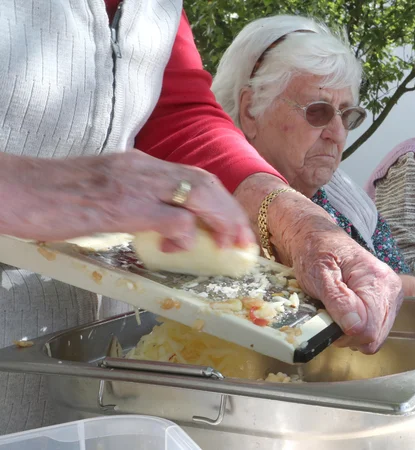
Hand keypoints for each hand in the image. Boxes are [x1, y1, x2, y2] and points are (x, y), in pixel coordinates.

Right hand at [0, 151, 253, 249]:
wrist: (13, 188)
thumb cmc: (51, 195)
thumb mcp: (103, 190)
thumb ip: (134, 201)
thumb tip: (159, 226)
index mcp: (140, 163)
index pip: (195, 176)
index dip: (221, 201)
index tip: (234, 225)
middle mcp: (143, 168)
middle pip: (206, 183)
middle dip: (232, 213)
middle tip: (243, 241)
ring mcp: (133, 184)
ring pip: (198, 194)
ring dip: (221, 221)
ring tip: (228, 245)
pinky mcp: (121, 205)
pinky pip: (170, 217)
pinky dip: (184, 234)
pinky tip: (179, 247)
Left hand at [261, 186, 402, 353]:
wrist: (321, 239)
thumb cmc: (317, 252)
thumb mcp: (320, 274)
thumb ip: (339, 300)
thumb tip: (355, 327)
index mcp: (377, 280)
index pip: (369, 328)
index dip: (344, 331)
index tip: (328, 318)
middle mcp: (391, 289)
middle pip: (375, 336)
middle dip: (348, 334)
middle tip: (330, 316)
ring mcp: (391, 297)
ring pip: (375, 337)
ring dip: (352, 332)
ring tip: (337, 312)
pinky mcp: (387, 303)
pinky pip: (375, 330)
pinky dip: (357, 328)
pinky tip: (346, 313)